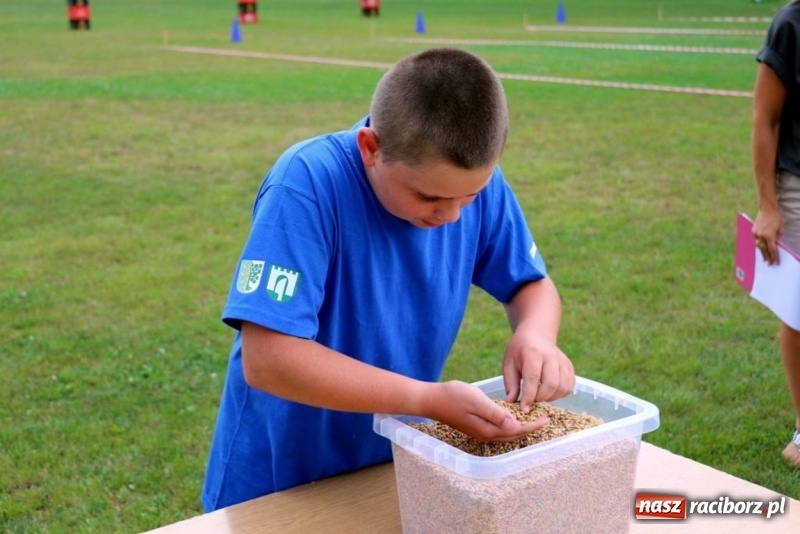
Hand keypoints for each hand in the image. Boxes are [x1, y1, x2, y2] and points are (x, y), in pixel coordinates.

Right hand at [420, 380, 549, 442]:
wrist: (431, 400)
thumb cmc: (453, 396)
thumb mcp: (476, 400)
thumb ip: (495, 413)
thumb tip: (514, 424)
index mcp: (488, 429)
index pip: (517, 430)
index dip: (533, 425)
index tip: (546, 417)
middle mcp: (486, 435)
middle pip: (514, 434)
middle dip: (530, 427)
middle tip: (544, 418)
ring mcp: (480, 432)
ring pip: (507, 433)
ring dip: (521, 427)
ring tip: (532, 419)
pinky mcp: (476, 427)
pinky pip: (499, 429)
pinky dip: (509, 425)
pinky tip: (511, 417)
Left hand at [502, 332, 574, 412]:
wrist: (536, 335)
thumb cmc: (519, 351)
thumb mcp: (509, 364)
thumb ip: (510, 383)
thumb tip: (511, 402)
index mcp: (532, 353)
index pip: (533, 378)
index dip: (529, 396)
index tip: (524, 409)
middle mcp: (551, 356)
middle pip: (551, 384)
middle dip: (541, 398)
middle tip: (531, 400)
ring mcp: (563, 361)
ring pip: (563, 387)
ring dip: (551, 397)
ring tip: (540, 395)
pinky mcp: (570, 366)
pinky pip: (569, 387)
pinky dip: (560, 394)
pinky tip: (549, 392)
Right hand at [753, 209, 781, 264]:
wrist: (767, 209)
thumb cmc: (776, 218)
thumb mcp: (781, 229)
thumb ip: (777, 238)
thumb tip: (775, 245)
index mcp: (769, 236)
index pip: (772, 249)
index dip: (774, 257)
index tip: (776, 262)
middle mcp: (761, 236)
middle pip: (764, 250)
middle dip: (767, 257)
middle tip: (769, 264)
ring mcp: (755, 234)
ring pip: (758, 246)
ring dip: (762, 253)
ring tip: (764, 259)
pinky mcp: (753, 231)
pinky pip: (756, 241)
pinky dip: (758, 246)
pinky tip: (760, 249)